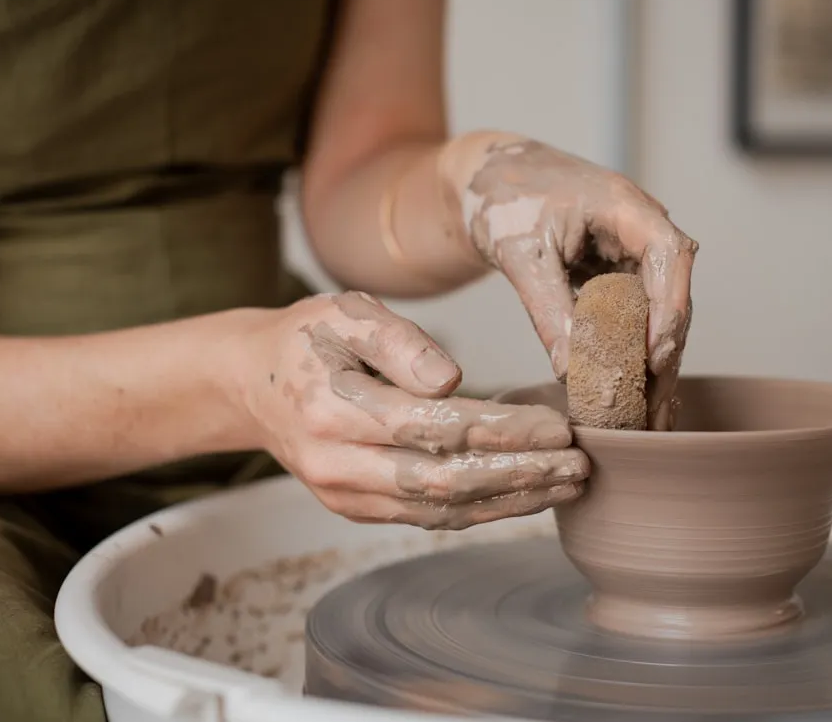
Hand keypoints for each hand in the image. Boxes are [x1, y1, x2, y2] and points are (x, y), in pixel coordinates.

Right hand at [241, 291, 588, 529]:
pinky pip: (429, 518)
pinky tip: (529, 497)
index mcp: (333, 411)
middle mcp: (337, 466)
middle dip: (520, 475)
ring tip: (570, 484)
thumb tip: (452, 380)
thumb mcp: (344, 313)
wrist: (252, 385)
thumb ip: (397, 341)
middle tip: (579, 464)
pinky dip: (484, 511)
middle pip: (444, 481)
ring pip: (441, 510)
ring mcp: (346, 497)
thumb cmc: (306, 339)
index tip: (557, 424)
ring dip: (512, 501)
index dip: (502, 431)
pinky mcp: (359, 510)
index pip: (434, 427)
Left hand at [456, 137, 697, 429]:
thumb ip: (546, 309)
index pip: (671, 254)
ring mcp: (635, 251)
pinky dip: (635, 352)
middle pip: (674, 292)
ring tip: (648, 416)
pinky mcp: (621, 272)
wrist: (488, 177)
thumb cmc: (504, 196)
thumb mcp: (520, 255)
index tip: (655, 354)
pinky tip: (635, 395)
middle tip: (652, 407)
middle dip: (666, 351)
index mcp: (624, 206)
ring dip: (656, 360)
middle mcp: (641, 228)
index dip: (670, 306)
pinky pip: (639, 315)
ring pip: (661, 310)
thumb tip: (568, 370)